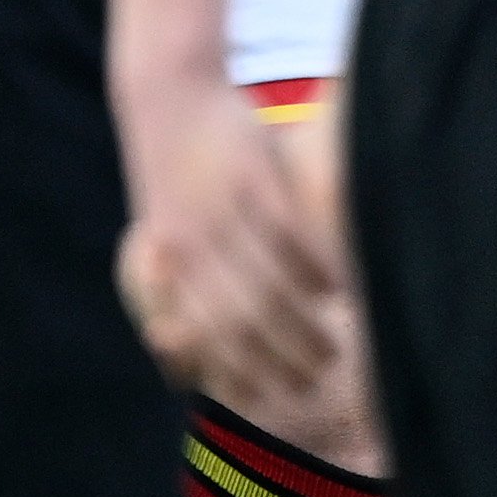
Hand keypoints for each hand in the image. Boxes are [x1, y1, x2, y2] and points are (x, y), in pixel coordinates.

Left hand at [113, 69, 351, 418]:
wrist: (167, 94)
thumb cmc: (171, 171)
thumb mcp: (160, 229)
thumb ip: (172, 283)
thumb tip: (168, 343)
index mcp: (166, 263)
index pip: (200, 335)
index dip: (231, 373)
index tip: (261, 401)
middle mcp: (190, 246)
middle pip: (239, 323)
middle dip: (277, 363)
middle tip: (312, 384)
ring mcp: (221, 214)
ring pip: (268, 288)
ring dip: (303, 327)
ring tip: (333, 349)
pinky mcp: (249, 180)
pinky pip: (286, 237)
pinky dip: (313, 268)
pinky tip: (336, 289)